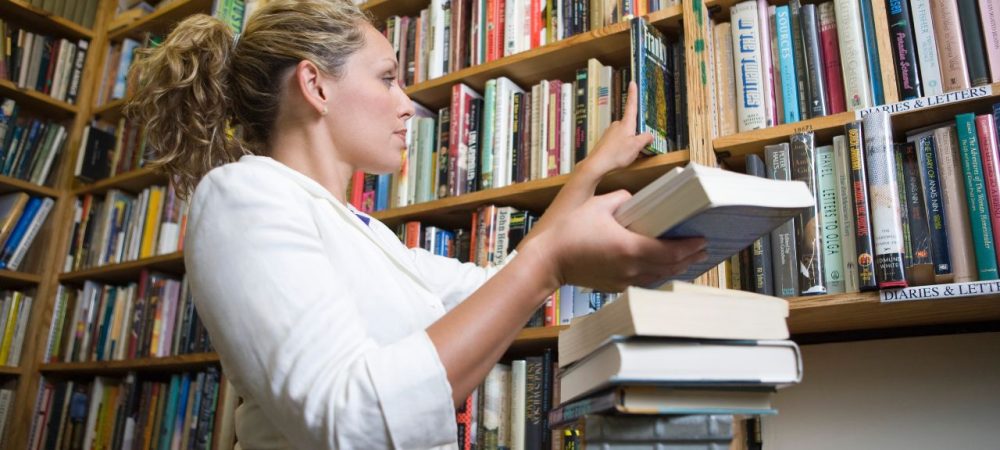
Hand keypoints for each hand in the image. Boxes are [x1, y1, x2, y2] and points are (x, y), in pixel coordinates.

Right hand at [522, 189, 707, 292]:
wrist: (549, 260)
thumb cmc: (570, 232)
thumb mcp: (599, 205)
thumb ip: (623, 199)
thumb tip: (636, 200)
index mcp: (630, 248)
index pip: (670, 251)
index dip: (690, 247)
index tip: (702, 240)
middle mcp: (631, 268)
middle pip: (670, 267)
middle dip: (689, 258)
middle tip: (703, 249)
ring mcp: (624, 281)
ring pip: (659, 278)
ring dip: (676, 268)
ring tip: (689, 259)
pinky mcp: (616, 287)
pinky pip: (645, 282)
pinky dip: (659, 274)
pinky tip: (663, 268)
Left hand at [577, 81, 653, 177]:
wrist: (597, 164)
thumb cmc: (616, 154)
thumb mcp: (636, 146)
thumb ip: (645, 139)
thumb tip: (649, 135)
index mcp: (626, 123)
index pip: (631, 105)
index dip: (633, 94)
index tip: (632, 83)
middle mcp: (616, 125)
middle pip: (630, 125)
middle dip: (636, 134)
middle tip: (637, 147)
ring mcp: (610, 133)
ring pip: (624, 135)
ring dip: (628, 143)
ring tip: (626, 155)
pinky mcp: (605, 141)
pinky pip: (618, 142)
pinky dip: (621, 149)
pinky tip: (620, 157)